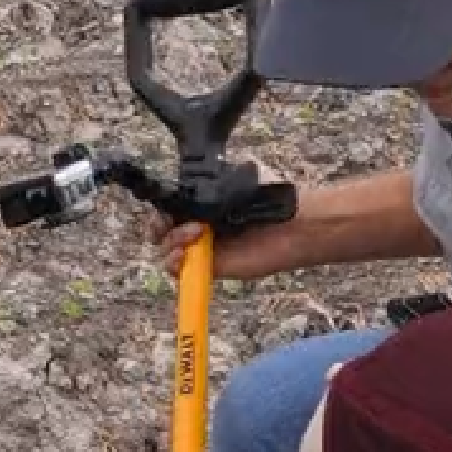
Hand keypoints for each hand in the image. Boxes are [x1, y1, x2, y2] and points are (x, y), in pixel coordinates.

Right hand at [142, 169, 303, 281]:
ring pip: (167, 252)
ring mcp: (203, 249)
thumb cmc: (267, 197)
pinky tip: (185, 254)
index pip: (169, 209)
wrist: (292, 224)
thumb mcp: (231, 180)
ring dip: (171, 243)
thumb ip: (203, 186)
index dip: (161, 211)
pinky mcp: (210, 269)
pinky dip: (174, 264)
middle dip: (159, 227)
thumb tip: (183, 189)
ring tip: (196, 233)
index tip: (164, 209)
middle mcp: (199, 226)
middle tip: (169, 223)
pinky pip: (180, 271)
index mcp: (202, 203)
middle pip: (162, 232)